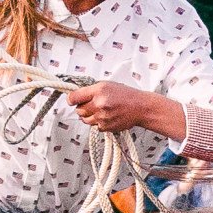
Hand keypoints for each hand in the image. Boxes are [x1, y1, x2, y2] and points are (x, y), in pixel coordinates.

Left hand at [65, 80, 181, 138]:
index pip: (74, 97)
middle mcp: (99, 104)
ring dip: (88, 116)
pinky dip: (98, 122)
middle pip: (78, 110)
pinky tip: (107, 117)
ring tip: (99, 111)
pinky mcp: (105, 127)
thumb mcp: (108, 85)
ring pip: (85, 119)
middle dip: (82, 108)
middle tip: (90, 104)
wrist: (141, 108)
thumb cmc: (126, 95)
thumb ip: (91, 90)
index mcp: (99, 90)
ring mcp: (102, 117)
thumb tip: (76, 96)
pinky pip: (95, 126)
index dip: (71, 99)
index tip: (72, 100)